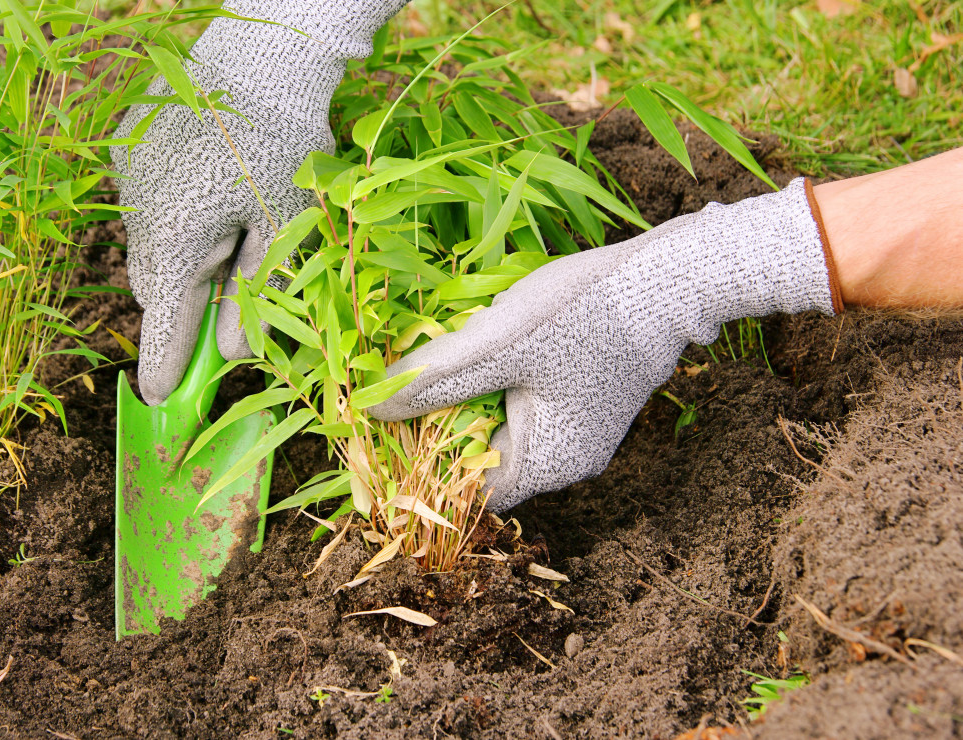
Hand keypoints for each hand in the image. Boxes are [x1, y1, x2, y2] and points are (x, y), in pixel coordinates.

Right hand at [111, 0, 405, 404]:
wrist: (260, 55)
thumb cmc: (282, 146)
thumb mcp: (283, 229)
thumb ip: (254, 297)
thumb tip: (233, 354)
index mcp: (176, 240)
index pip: (163, 324)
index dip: (164, 367)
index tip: (161, 401)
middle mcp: (138, 212)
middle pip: (155, 288)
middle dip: (187, 301)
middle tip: (232, 287)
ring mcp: (126, 179)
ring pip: (148, 247)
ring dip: (180, 255)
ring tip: (229, 221)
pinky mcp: (126, 151)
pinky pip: (144, 205)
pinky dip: (172, 215)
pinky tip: (209, 185)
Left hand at [371, 179, 840, 509]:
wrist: (670, 277)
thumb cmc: (583, 313)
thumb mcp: (497, 344)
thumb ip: (436, 379)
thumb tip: (377, 409)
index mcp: (548, 463)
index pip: (469, 489)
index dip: (426, 463)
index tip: (393, 428)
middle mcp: (568, 461)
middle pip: (486, 460)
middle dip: (446, 427)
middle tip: (412, 387)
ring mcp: (583, 433)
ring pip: (506, 430)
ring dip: (473, 403)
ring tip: (447, 364)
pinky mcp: (589, 402)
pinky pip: (530, 408)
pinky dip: (502, 388)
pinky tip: (490, 354)